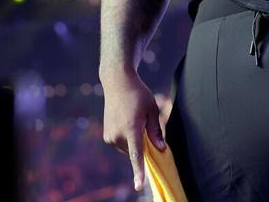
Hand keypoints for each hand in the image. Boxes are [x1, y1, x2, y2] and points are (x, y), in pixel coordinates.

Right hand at [101, 69, 166, 191]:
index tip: (139, 186)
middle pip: (136, 151)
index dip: (139, 171)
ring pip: (129, 149)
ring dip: (134, 141)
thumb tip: (161, 149)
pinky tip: (126, 121)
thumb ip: (156, 131)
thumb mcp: (152, 109)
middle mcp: (117, 135)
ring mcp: (110, 137)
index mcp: (131, 128)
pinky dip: (127, 139)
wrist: (117, 82)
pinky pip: (122, 145)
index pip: (136, 155)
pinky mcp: (106, 137)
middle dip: (143, 143)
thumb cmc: (138, 94)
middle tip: (142, 121)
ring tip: (132, 118)